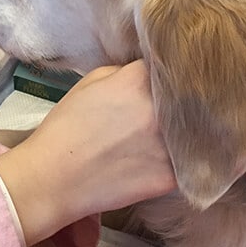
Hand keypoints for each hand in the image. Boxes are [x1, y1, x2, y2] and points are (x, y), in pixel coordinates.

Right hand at [0, 60, 175, 246]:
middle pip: (186, 98)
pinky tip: (159, 162)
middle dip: (179, 102)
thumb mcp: (90, 82)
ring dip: (183, 132)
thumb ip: (125, 72)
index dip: (166, 75)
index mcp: (140, 80)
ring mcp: (169, 144)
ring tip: (163, 137)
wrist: (53, 179)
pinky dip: (177, 162)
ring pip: (192, 132)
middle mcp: (160, 109)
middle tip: (162, 111)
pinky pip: (187, 164)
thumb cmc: (66, 126)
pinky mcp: (171, 176)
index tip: (162, 82)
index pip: (169, 67)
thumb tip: (148, 75)